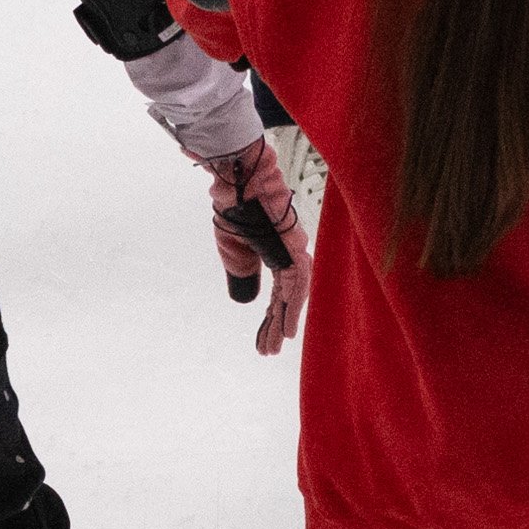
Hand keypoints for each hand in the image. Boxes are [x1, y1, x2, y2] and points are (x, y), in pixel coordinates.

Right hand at [203, 134, 309, 355]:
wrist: (235, 177)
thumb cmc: (234, 204)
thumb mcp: (232, 248)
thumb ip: (242, 273)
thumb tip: (247, 301)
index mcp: (276, 252)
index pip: (278, 292)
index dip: (271, 316)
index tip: (263, 340)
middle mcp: (290, 253)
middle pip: (287, 297)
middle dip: (276, 324)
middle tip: (267, 350)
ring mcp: (295, 248)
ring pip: (294, 294)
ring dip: (283, 320)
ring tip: (274, 345)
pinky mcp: (294, 246)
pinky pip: (296, 284)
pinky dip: (291, 307)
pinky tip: (286, 328)